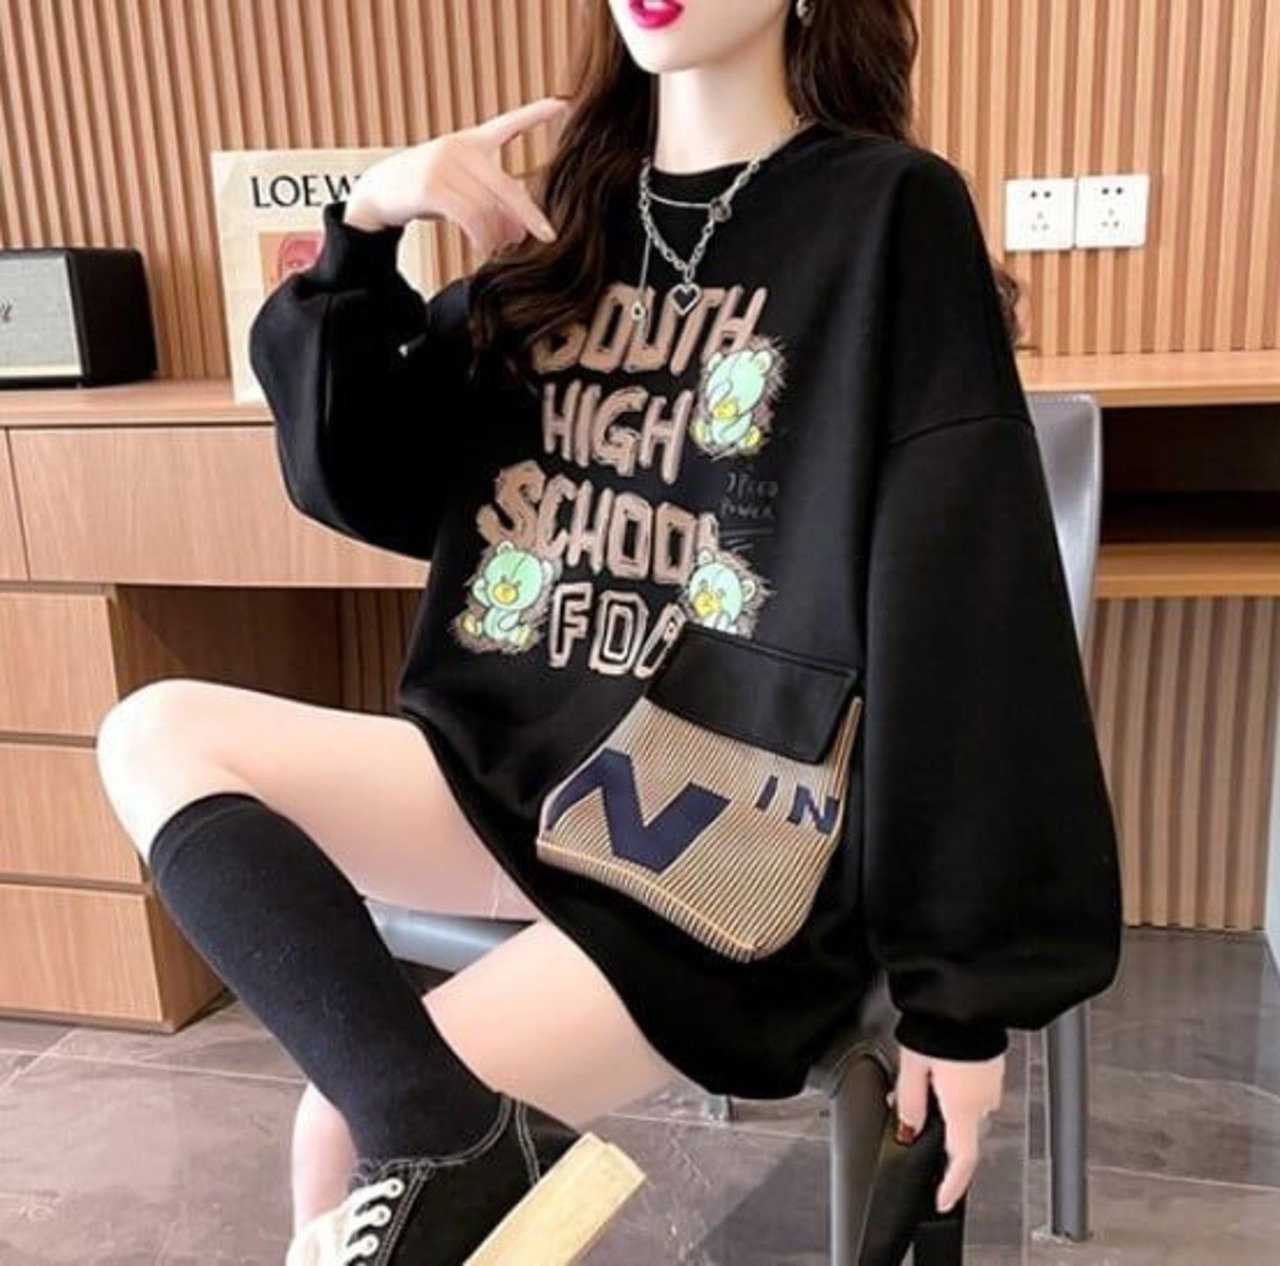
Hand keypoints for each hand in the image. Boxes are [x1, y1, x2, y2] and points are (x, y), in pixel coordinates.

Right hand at [343, 95, 571, 256]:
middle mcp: (460, 148)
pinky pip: (470, 218)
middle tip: (549, 236)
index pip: (508, 124)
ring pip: (488, 208)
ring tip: (501, 249)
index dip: (536, 114)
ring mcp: (444, 165)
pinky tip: (486, 250)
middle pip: (507, 186)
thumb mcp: (459, 188)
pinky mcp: (432, 187)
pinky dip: (483, 239)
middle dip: (530, 215)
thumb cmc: (423, 192)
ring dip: (499, 235)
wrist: (377, 193)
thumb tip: (520, 232)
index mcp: (470, 142)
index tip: (564, 104)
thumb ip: (489, 202)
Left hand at [888, 1044, 1004, 1213]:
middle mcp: (984, 1099)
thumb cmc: (939, 1029)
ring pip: (966, 1107)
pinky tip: (938, 1067)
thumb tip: (907, 1127)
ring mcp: (992, 1083)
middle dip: (938, 1126)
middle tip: (911, 1109)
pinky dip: (955, 1085)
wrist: (964, 998)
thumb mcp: (911, 1068)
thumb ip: (909, 1104)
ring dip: (946, 1102)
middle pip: (961, 1131)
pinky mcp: (994, 1067)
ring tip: (922, 1077)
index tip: (943, 1200)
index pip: (963, 1159)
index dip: (952, 1185)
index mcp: (964, 1106)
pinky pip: (973, 1088)